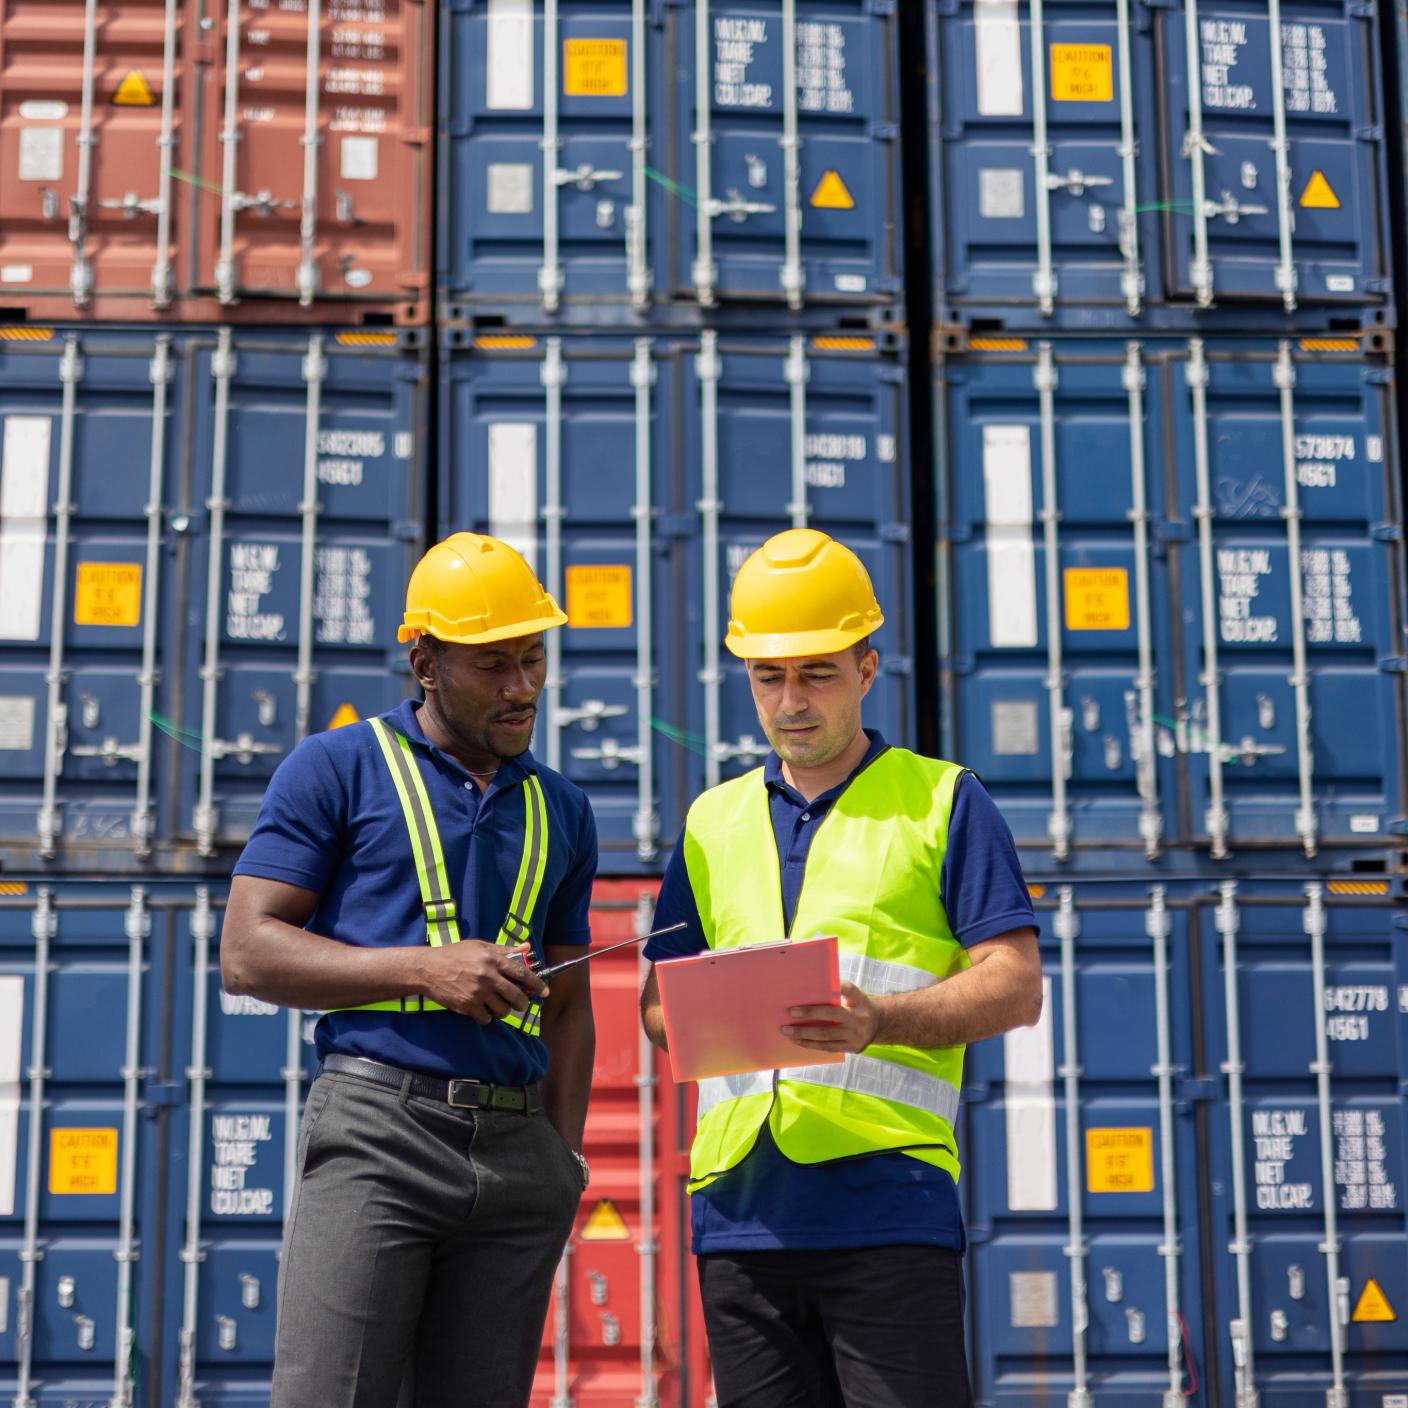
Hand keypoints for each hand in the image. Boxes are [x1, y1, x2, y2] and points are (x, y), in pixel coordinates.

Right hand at [420, 941, 547, 1023]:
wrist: (428, 968)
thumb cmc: (455, 954)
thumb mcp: (480, 946)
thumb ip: (504, 949)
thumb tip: (526, 947)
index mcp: (493, 960)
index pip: (522, 974)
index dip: (537, 984)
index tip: (545, 991)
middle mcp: (488, 977)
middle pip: (516, 996)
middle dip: (523, 1003)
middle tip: (521, 1004)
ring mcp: (478, 993)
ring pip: (503, 1010)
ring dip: (504, 1010)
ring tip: (499, 1005)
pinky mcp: (467, 1006)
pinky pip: (486, 1018)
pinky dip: (488, 1016)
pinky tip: (483, 1009)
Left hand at [781, 981, 880, 1053]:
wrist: (878, 1024)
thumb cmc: (858, 1005)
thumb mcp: (854, 994)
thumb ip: (839, 990)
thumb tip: (811, 987)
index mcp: (858, 1000)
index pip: (847, 990)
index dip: (836, 987)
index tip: (820, 985)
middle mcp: (859, 1017)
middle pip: (832, 1014)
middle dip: (810, 1013)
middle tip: (791, 1012)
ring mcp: (855, 1035)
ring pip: (826, 1035)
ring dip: (804, 1033)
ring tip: (787, 1031)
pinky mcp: (851, 1047)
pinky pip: (827, 1047)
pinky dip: (811, 1044)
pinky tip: (798, 1041)